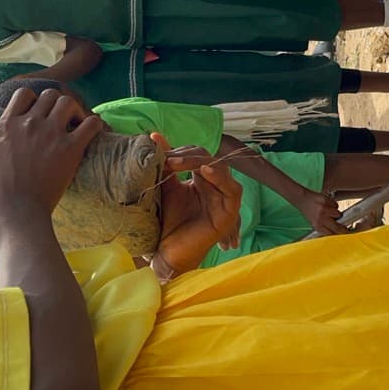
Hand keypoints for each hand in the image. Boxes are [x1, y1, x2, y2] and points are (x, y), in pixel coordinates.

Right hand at [0, 88, 102, 218]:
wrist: (16, 213)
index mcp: (5, 126)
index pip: (23, 93)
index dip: (34, 100)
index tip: (39, 114)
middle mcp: (28, 123)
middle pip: (49, 94)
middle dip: (57, 105)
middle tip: (62, 121)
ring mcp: (50, 133)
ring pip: (68, 102)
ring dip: (75, 111)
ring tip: (77, 126)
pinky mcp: (70, 147)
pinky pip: (91, 123)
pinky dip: (95, 125)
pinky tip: (92, 134)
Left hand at [151, 135, 241, 279]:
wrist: (165, 253)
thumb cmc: (165, 223)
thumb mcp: (165, 188)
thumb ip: (165, 165)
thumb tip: (155, 136)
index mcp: (202, 179)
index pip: (197, 154)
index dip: (180, 150)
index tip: (158, 152)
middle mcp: (216, 186)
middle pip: (208, 158)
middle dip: (187, 155)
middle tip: (166, 159)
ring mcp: (224, 200)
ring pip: (220, 169)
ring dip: (197, 162)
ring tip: (175, 163)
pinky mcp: (229, 214)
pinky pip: (233, 190)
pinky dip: (221, 178)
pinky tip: (204, 171)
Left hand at [296, 191, 344, 234]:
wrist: (302, 199)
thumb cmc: (308, 211)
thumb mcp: (314, 223)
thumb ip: (324, 228)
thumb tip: (335, 233)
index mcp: (317, 226)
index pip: (331, 234)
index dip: (338, 235)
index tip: (343, 235)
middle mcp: (321, 219)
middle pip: (338, 227)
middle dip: (343, 229)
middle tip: (345, 229)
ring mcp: (324, 209)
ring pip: (338, 214)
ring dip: (336, 213)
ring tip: (330, 211)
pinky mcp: (326, 201)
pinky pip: (335, 205)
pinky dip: (333, 205)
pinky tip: (327, 204)